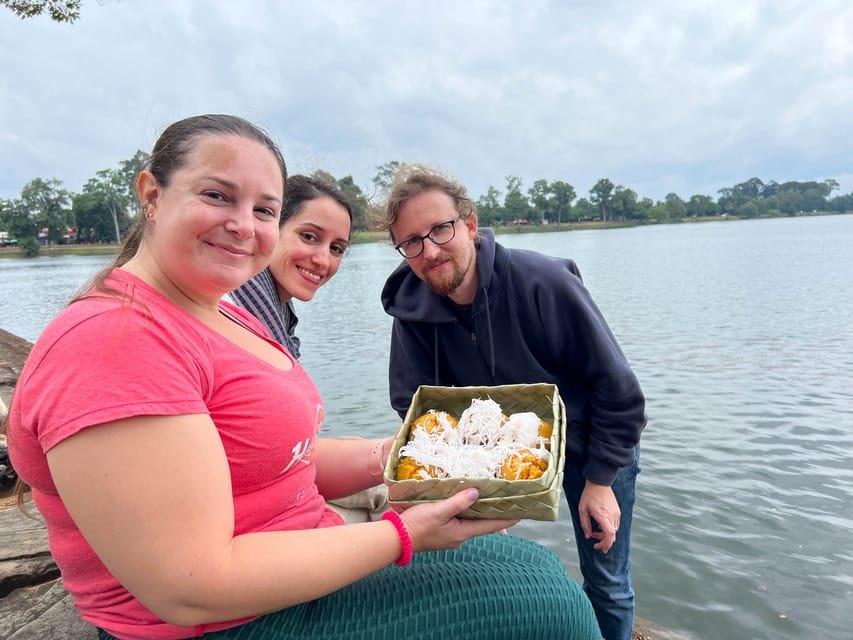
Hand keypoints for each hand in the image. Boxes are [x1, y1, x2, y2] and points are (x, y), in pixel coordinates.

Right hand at [397, 489, 517, 551]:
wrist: (398, 538)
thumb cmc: (418, 524)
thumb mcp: (439, 510)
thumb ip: (458, 502)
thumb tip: (477, 493)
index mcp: (463, 532)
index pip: (492, 526)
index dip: (507, 519)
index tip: (522, 513)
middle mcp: (460, 536)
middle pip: (484, 525)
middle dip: (496, 515)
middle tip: (509, 504)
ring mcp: (452, 536)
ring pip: (472, 523)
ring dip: (482, 513)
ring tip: (492, 502)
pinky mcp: (443, 533)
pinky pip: (461, 522)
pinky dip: (469, 514)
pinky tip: (467, 506)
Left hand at [578, 480, 620, 553]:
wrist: (599, 482)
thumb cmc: (589, 495)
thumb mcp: (582, 509)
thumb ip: (585, 524)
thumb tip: (588, 536)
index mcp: (603, 516)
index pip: (609, 534)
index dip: (607, 544)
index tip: (601, 548)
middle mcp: (612, 515)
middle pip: (612, 535)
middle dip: (604, 542)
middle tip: (596, 545)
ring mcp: (616, 513)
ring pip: (613, 530)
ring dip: (605, 535)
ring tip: (595, 533)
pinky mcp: (617, 510)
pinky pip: (615, 524)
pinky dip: (608, 528)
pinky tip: (600, 525)